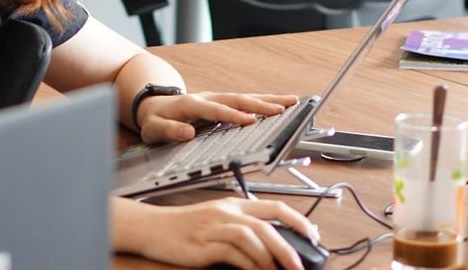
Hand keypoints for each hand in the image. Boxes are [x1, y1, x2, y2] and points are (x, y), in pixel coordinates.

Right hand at [121, 197, 320, 269]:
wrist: (154, 227)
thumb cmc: (186, 227)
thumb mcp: (218, 222)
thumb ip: (243, 232)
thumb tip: (272, 248)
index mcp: (234, 204)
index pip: (274, 206)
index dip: (298, 219)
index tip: (313, 235)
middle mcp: (228, 212)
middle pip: (267, 224)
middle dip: (289, 246)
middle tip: (300, 265)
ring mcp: (216, 227)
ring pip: (253, 237)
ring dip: (271, 257)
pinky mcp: (205, 244)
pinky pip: (234, 253)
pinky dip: (249, 264)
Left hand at [137, 91, 298, 143]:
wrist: (153, 106)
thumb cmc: (154, 119)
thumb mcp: (154, 129)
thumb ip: (168, 131)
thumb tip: (187, 133)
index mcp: (191, 105)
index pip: (215, 110)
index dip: (232, 115)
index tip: (250, 121)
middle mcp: (207, 98)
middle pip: (237, 99)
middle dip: (260, 104)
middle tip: (282, 108)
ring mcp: (216, 98)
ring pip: (245, 97)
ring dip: (268, 99)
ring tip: (292, 101)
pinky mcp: (222, 102)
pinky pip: (245, 100)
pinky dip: (263, 101)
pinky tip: (279, 104)